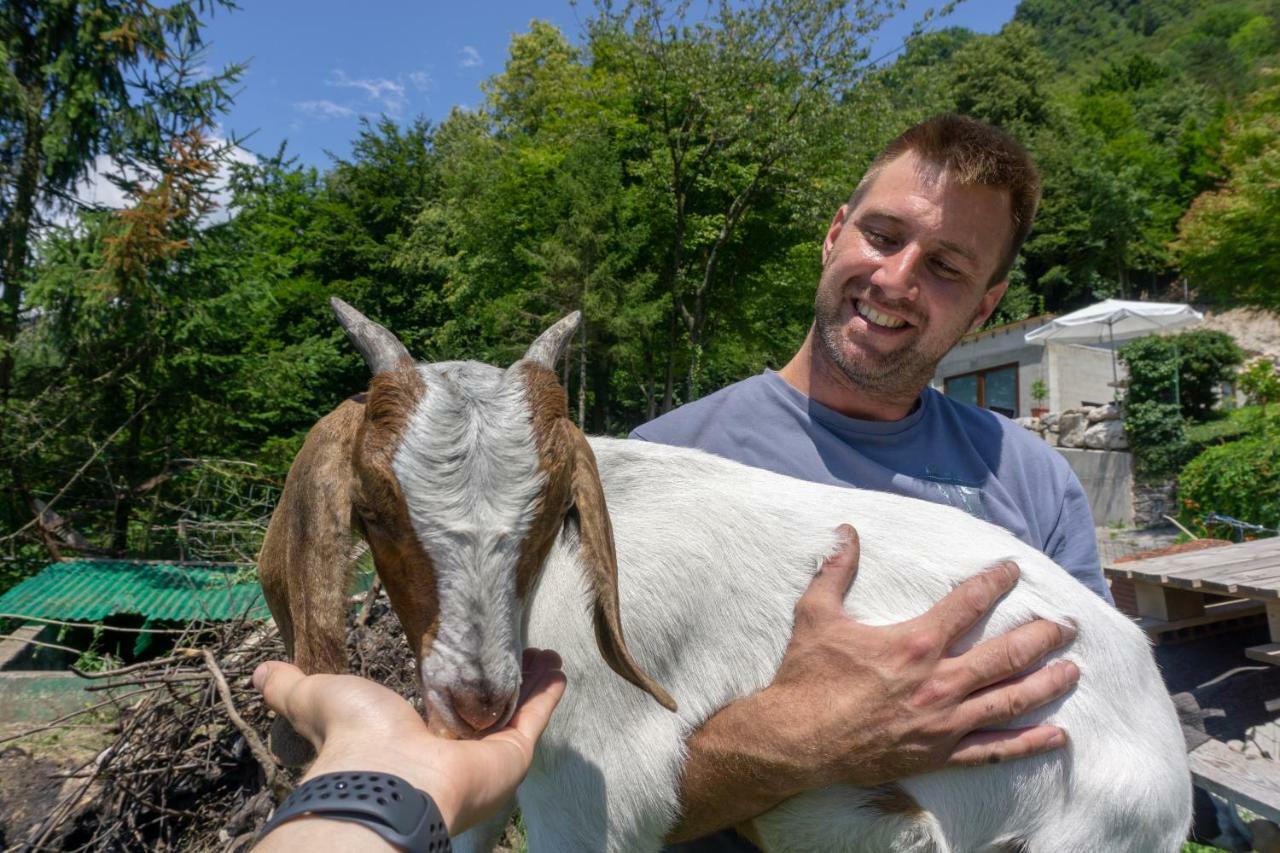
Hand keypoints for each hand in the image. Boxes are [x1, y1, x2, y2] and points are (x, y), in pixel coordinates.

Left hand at [252, 647, 565, 834]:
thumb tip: (261, 672)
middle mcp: (448, 748)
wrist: (387, 782)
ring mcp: (483, 754)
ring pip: (512, 709)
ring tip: (544, 651)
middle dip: (499, 677)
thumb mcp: (317, 696)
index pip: (436, 703)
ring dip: (529, 680)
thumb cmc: (354, 737)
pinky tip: (559, 667)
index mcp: (406, 735)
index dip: (452, 678)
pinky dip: (548, 693)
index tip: (465, 651)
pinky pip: (534, 718)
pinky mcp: (512, 755)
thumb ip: (293, 686)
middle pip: (482, 705)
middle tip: (515, 646)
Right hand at [667, 524, 1077, 841]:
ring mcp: (944, 722)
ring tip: (1074, 669)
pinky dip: (1029, 743)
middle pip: (1006, 654)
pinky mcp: (939, 754)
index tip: (1014, 569)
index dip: (995, 582)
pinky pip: (995, 750)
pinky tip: (1058, 735)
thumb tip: (846, 531)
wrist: (796, 741)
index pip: (967, 604)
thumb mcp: (815, 615)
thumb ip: (836, 570)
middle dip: (1042, 636)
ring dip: (1047, 683)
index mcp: (914, 643)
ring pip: (1011, 700)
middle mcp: (939, 682)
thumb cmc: (806, 678)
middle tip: (1067, 624)